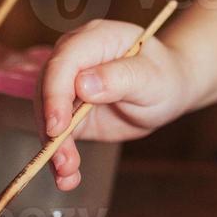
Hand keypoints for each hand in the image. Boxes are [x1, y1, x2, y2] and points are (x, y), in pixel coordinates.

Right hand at [37, 19, 198, 190]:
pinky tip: (67, 178)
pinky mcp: (69, 112)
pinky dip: (59, 157)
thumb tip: (83, 85)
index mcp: (95, 39)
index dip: (55, 94)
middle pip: (47, 91)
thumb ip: (121, 77)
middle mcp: (74, 59)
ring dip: (54, 149)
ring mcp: (68, 86)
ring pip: (48, 116)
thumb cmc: (165, 76)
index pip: (64, 62)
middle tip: (62, 160)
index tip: (58, 126)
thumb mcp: (152, 77)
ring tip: (67, 175)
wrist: (169, 91)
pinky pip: (58, 135)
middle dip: (51, 128)